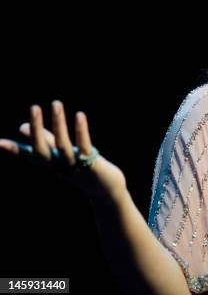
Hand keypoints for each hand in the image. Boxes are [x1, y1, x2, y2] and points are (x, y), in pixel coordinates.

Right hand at [0, 101, 126, 202]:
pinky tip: (80, 116)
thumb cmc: (81, 169)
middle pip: (43, 149)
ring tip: (55, 103)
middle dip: (37, 129)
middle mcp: (59, 166)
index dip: (14, 149)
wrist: (106, 190)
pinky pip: (85, 146)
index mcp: (50, 163)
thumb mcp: (59, 155)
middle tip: (34, 107)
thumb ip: (43, 140)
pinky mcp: (92, 165)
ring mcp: (75, 166)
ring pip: (64, 145)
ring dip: (59, 124)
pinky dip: (81, 132)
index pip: (29, 154)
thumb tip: (22, 127)